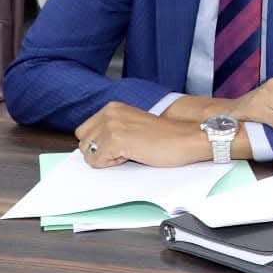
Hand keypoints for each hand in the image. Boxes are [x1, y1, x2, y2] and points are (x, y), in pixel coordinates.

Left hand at [74, 101, 212, 167]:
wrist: (189, 138)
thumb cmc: (167, 137)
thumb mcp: (134, 127)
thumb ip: (113, 130)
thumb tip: (91, 149)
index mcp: (113, 107)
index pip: (84, 132)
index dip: (101, 145)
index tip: (123, 145)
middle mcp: (109, 112)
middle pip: (82, 142)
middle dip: (99, 152)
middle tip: (127, 150)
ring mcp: (111, 125)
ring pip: (88, 154)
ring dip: (107, 159)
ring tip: (132, 151)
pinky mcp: (115, 139)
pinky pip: (97, 162)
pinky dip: (113, 165)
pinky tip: (134, 155)